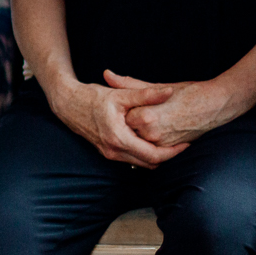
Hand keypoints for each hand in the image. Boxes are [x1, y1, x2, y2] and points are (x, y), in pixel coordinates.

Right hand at [50, 76, 186, 167]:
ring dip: (157, 156)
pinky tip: (153, 141)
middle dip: (168, 156)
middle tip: (184, 144)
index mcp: (119, 139)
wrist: (68, 104)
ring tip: (173, 143)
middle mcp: (114, 151)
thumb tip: (169, 91)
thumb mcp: (121, 95)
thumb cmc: (93, 98)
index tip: (187, 143)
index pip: (153, 155)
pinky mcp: (108, 152)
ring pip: (141, 163)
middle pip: (149, 163)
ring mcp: (110, 154)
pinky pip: (132, 159)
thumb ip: (147, 95)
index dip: (173, 152)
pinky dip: (145, 153)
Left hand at [107, 72, 234, 148]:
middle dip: (131, 121)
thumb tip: (106, 74)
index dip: (126, 109)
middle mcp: (152, 134)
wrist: (215, 106)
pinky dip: (150, 139)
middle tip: (144, 110)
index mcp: (146, 116)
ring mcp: (161, 144)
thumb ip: (130, 84)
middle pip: (129, 129)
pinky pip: (151, 147)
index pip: (123, 116)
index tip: (131, 103)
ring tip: (153, 117)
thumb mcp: (158, 86)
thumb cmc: (188, 92)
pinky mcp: (170, 149)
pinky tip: (156, 128)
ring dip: (140, 131)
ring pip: (139, 139)